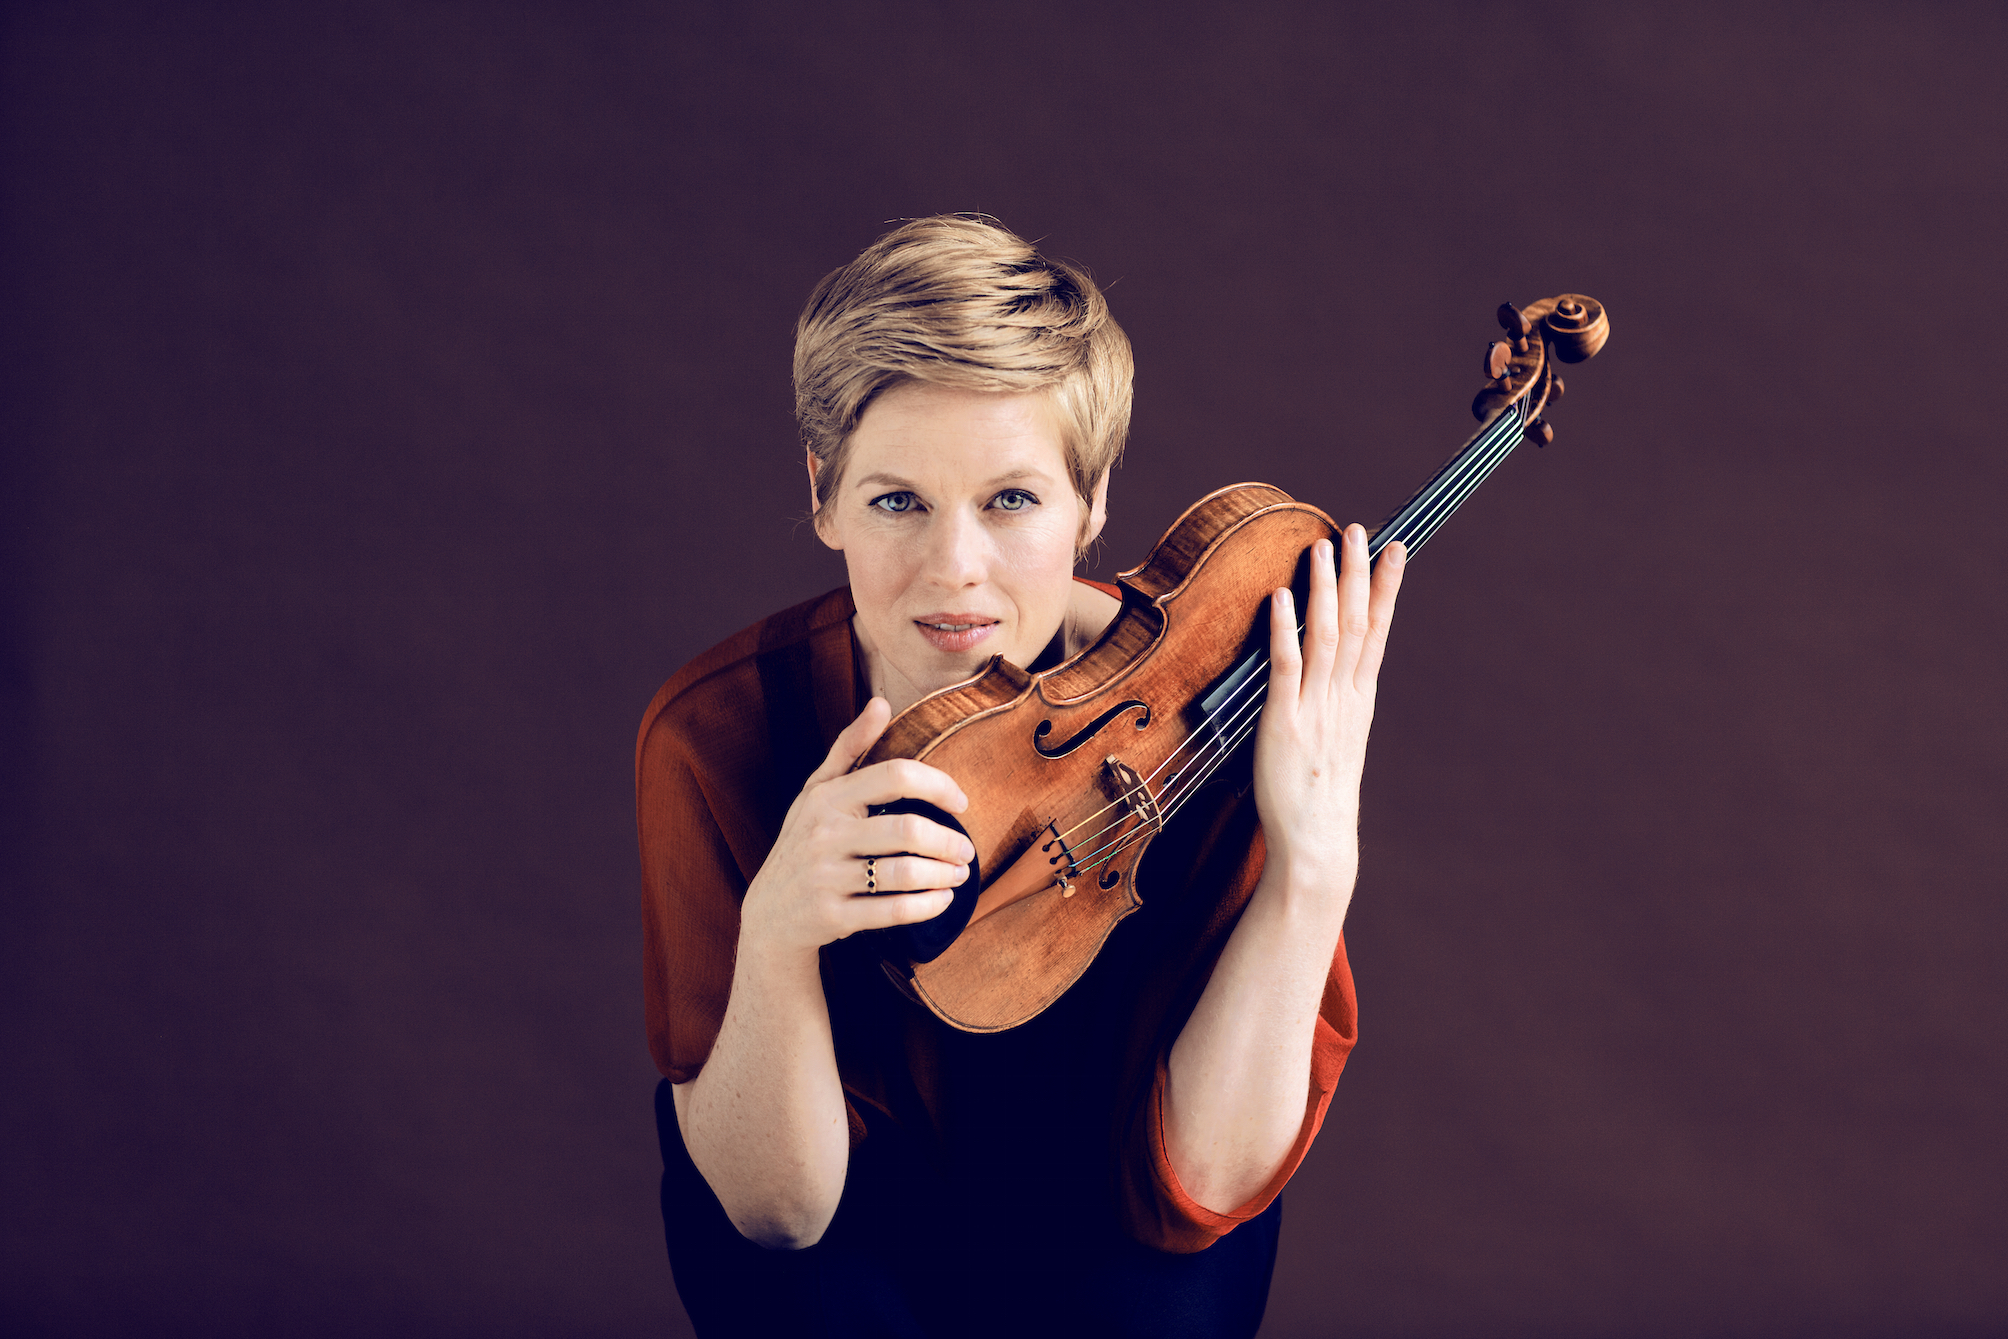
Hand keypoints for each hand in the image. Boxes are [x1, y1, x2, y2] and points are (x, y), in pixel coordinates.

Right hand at [738, 697, 976, 955]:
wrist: (769, 914)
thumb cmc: (804, 842)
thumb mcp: (817, 792)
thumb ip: (851, 748)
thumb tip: (881, 702)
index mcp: (827, 797)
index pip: (895, 775)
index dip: (938, 785)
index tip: (960, 803)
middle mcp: (823, 834)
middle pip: (907, 830)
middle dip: (948, 841)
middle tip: (966, 851)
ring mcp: (826, 877)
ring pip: (904, 874)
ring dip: (944, 875)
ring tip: (959, 874)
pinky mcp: (832, 917)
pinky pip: (893, 912)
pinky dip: (928, 906)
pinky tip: (943, 900)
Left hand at [1253, 525, 1404, 889]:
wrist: (1317, 844)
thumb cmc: (1318, 797)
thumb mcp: (1335, 741)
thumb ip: (1332, 702)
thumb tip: (1324, 672)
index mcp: (1358, 701)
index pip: (1376, 632)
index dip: (1386, 588)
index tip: (1394, 549)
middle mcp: (1343, 699)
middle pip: (1356, 625)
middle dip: (1358, 574)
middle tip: (1357, 530)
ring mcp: (1316, 710)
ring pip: (1325, 637)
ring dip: (1324, 590)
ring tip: (1322, 548)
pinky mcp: (1284, 725)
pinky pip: (1285, 668)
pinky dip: (1285, 630)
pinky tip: (1282, 599)